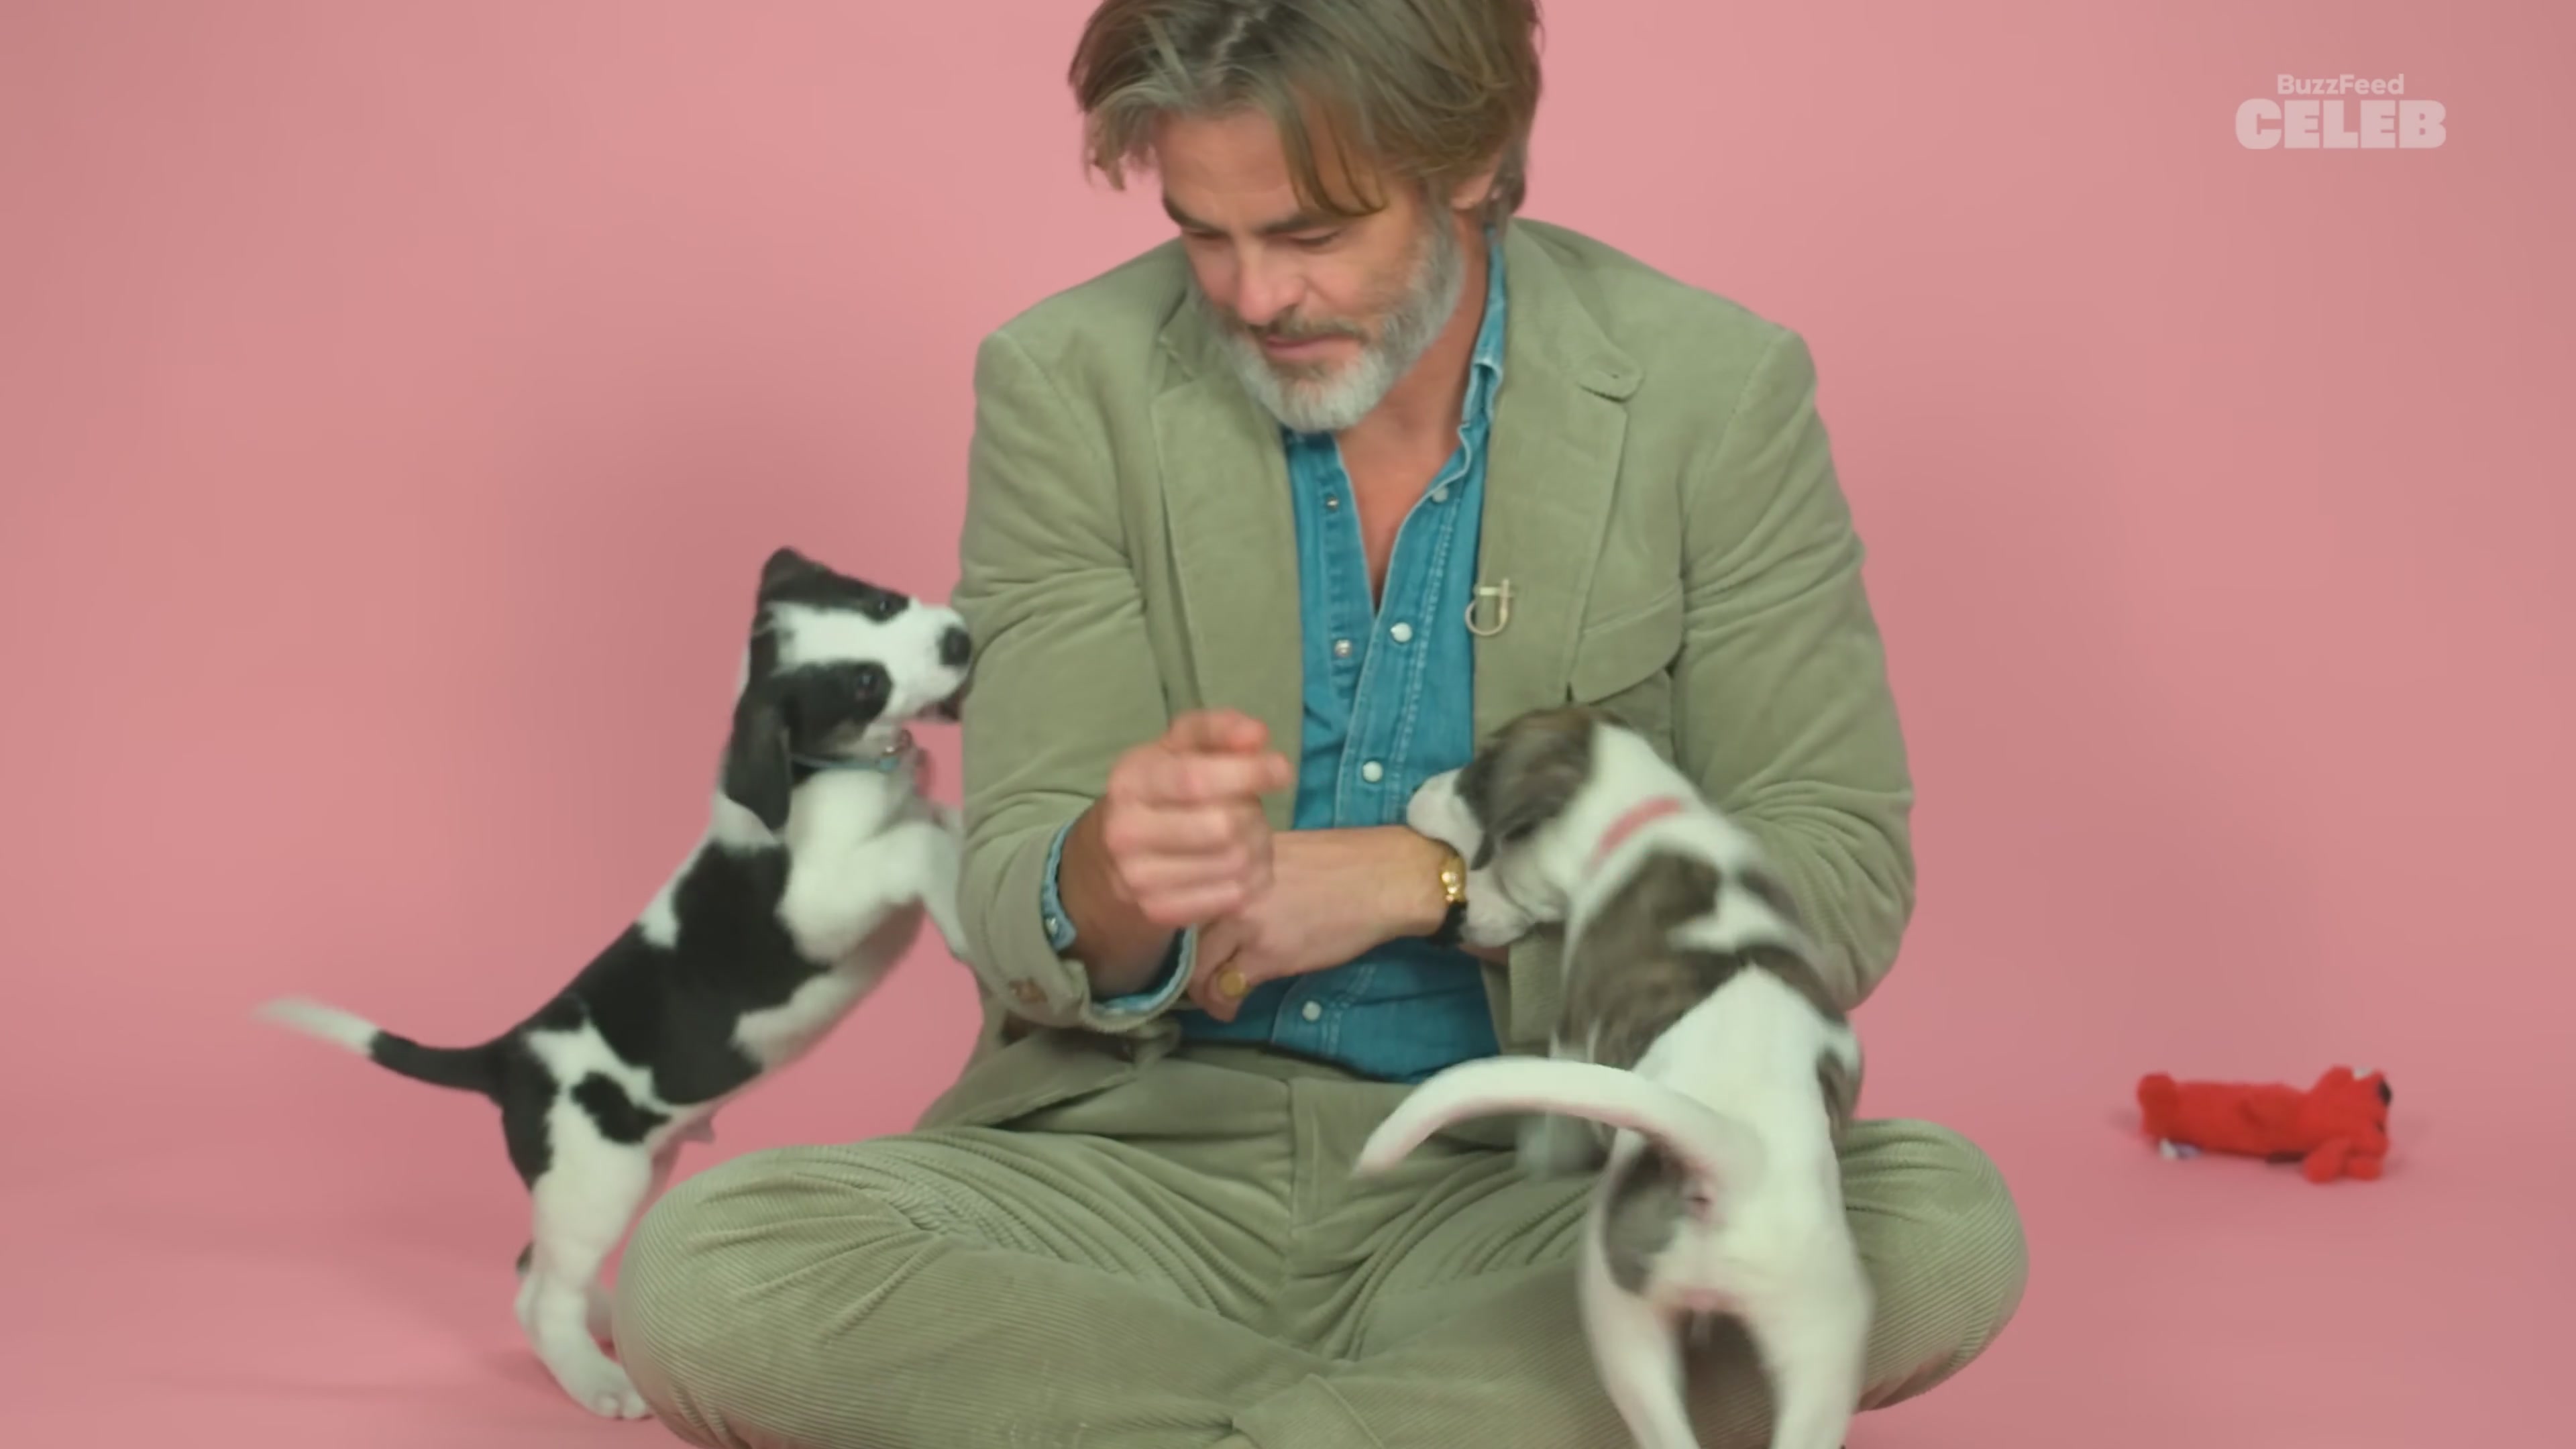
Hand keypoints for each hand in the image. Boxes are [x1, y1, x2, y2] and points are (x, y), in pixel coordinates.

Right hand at [1088, 708, 1293, 929]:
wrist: (1111, 857)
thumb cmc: (1160, 791)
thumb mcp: (1178, 748)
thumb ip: (1217, 730)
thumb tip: (1257, 735)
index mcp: (1130, 782)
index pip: (1195, 780)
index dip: (1247, 773)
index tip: (1282, 769)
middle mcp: (1126, 832)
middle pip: (1225, 826)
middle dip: (1253, 814)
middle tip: (1251, 808)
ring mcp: (1141, 879)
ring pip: (1237, 864)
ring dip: (1260, 846)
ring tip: (1248, 834)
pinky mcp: (1161, 912)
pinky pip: (1235, 896)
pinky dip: (1254, 878)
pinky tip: (1242, 864)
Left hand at [1187, 826, 1454, 1020]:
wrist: (1385, 878)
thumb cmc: (1341, 864)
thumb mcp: (1277, 857)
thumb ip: (1241, 877)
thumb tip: (1216, 905)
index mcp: (1230, 859)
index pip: (1181, 896)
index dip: (1178, 931)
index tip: (1185, 947)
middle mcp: (1228, 888)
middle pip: (1184, 938)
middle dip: (1187, 967)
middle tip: (1197, 982)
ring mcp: (1244, 922)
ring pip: (1199, 968)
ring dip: (1204, 991)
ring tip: (1214, 1000)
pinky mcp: (1267, 954)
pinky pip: (1228, 987)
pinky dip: (1225, 1004)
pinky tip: (1231, 1009)